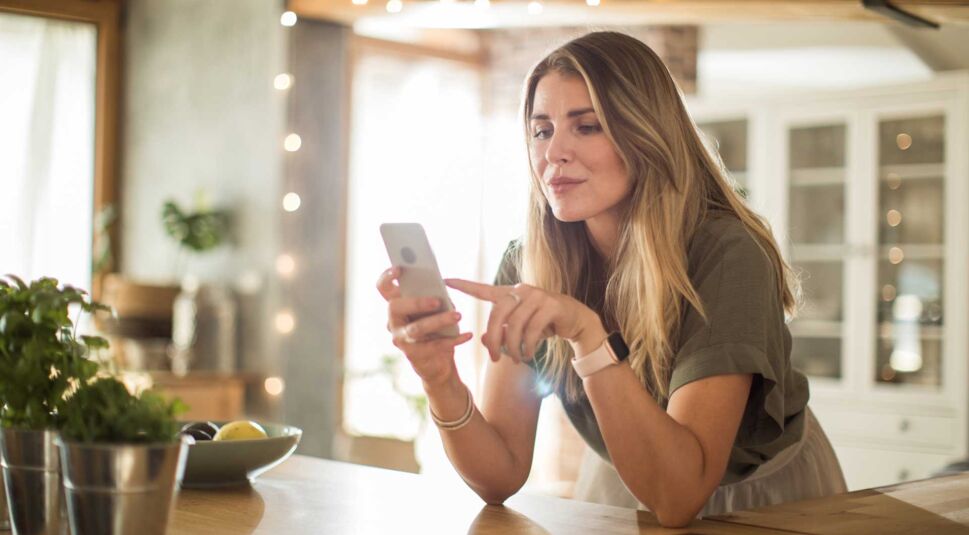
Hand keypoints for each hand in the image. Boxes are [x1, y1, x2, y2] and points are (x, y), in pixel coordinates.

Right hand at [376, 267, 472, 386]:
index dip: (387, 277)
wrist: (435, 359)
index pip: (383, 288)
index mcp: (396, 304)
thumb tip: (441, 287)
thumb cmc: (434, 325)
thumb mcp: (433, 308)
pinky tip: (467, 335)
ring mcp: (401, 338)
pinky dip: (453, 340)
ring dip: (439, 320)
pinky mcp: (414, 354)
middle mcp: (393, 321)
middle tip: (437, 301)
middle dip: (417, 302)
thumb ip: (432, 295)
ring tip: (458, 315)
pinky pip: (434, 346)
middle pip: (397, 306)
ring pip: (417, 328)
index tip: (400, 269)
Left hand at [445, 278, 602, 363]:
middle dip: (493, 340)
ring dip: (514, 348)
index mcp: (510, 294)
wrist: (576, 321)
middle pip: (497, 314)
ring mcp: (537, 296)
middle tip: (493, 358)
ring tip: (517, 359)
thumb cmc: (544, 324)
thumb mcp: (520, 329)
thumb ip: (501, 332)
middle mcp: (522, 290)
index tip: (445, 280)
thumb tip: (482, 340)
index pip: (484, 289)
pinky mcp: (551, 305)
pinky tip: (529, 355)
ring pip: (515, 326)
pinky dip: (528, 346)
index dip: (465, 286)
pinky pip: (533, 330)